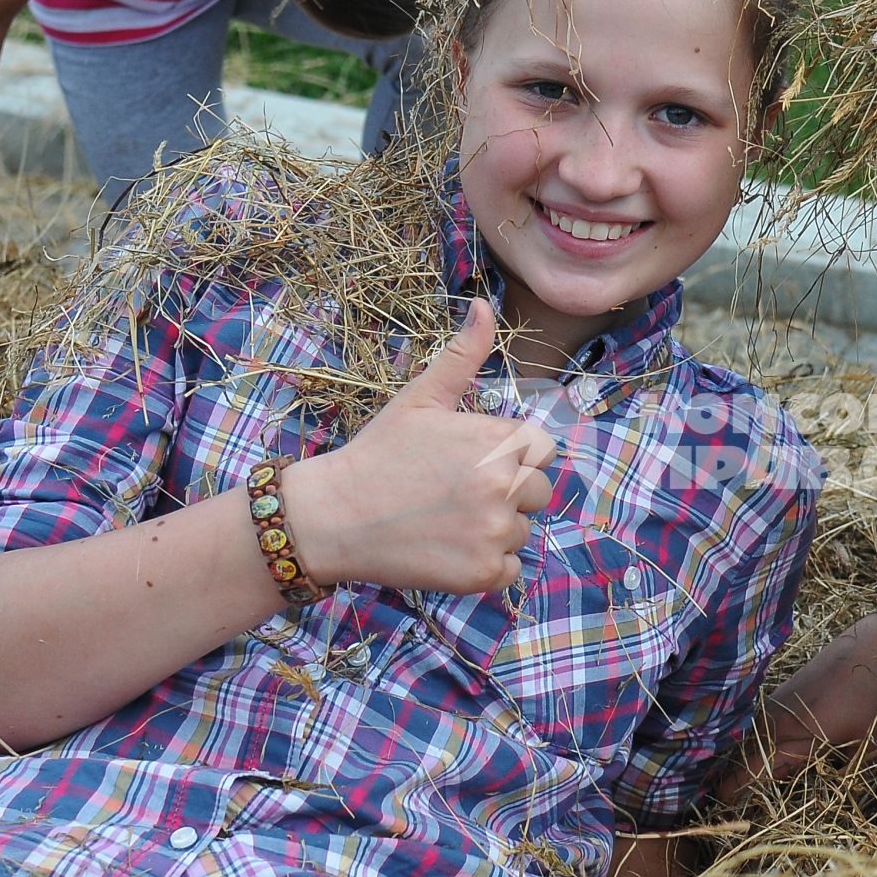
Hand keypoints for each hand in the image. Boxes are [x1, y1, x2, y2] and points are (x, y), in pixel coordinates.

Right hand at [289, 299, 555, 593]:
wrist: (334, 516)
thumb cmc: (380, 453)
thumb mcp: (422, 398)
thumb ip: (463, 355)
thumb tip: (482, 303)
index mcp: (499, 441)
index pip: (542, 450)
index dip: (512, 456)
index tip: (473, 462)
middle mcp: (505, 486)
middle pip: (539, 493)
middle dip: (507, 493)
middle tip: (455, 494)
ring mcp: (495, 532)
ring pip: (521, 532)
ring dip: (493, 530)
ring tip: (444, 520)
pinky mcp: (483, 573)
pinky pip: (509, 570)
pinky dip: (484, 566)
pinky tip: (446, 549)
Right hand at [713, 612, 876, 803]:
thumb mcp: (872, 748)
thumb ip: (846, 781)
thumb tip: (833, 807)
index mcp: (794, 736)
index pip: (748, 771)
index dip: (733, 792)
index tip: (725, 811)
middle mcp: (777, 717)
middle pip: (744, 755)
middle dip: (738, 779)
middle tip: (738, 802)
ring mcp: (780, 698)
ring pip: (754, 736)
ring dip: (753, 757)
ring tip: (758, 779)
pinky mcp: (788, 686)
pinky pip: (766, 720)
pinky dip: (766, 738)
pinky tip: (781, 748)